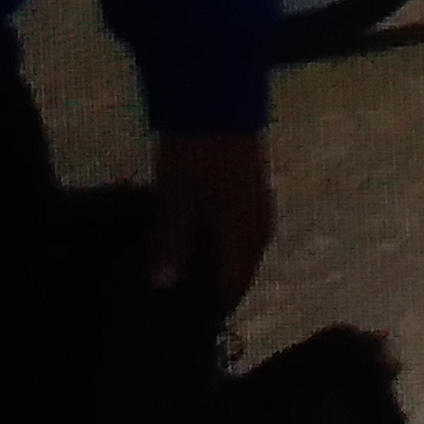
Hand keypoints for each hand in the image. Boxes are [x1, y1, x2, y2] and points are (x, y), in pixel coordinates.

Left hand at [147, 130, 275, 310]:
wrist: (220, 102)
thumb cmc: (199, 162)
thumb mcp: (177, 206)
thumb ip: (173, 249)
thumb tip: (165, 287)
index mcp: (247, 241)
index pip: (230, 292)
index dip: (203, 310)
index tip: (172, 321)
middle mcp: (259, 230)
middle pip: (233, 273)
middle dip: (202, 286)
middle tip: (165, 295)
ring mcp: (256, 209)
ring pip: (231, 251)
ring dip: (205, 261)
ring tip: (168, 268)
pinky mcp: (247, 191)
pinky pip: (229, 231)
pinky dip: (208, 240)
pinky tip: (182, 237)